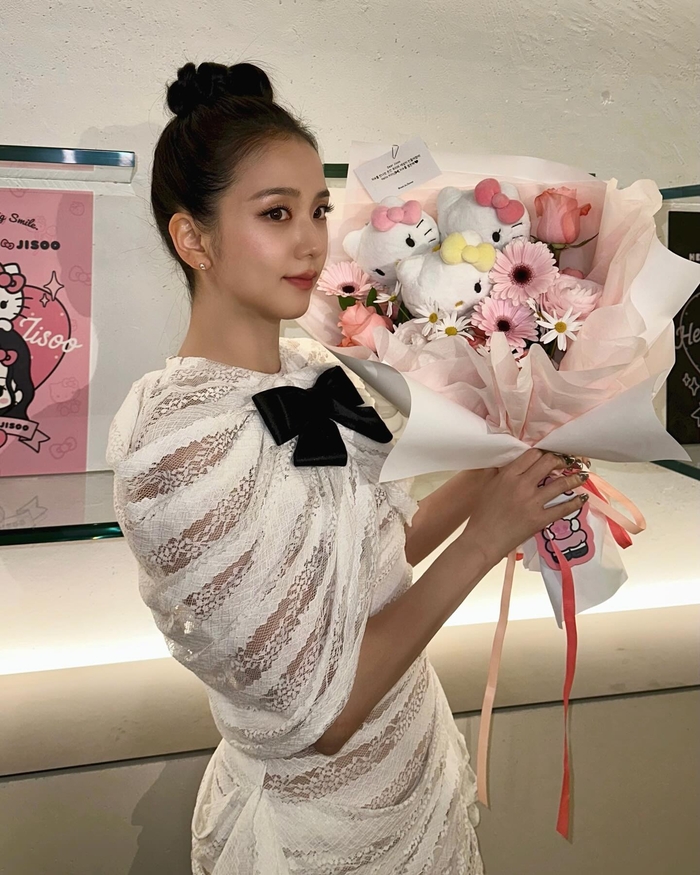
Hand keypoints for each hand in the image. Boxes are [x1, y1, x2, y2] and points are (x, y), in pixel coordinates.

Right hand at [460, 449, 588, 567]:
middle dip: (561, 461)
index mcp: (508, 475)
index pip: (532, 455)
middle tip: (567, 463)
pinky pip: (563, 508)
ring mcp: (532, 502)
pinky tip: (582, 498)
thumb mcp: (488, 487)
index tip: (550, 455)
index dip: (544, 453)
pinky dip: (576, 502)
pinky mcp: (539, 519)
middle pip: (548, 463)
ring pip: (560, 484)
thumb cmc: (482, 515)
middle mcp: (522, 485)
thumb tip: (509, 461)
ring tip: (582, 476)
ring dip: (574, 478)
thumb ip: (500, 472)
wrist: (482, 540)